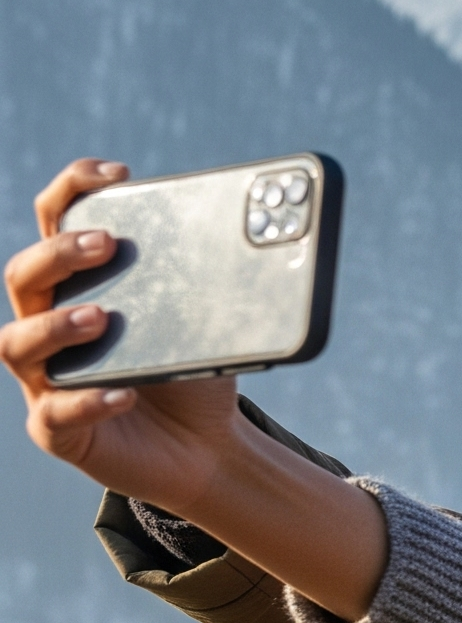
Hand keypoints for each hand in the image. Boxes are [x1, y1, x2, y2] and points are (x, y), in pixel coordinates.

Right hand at [1, 160, 244, 512]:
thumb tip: (274, 230)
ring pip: (18, 343)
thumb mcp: (208, 323)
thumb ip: (215, 281)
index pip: (56, 223)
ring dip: (56, 325)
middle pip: (24, 275)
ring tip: (101, 318)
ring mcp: (45, 379)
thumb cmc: (196, 377)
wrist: (207, 449)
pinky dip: (88, 401)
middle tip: (106, 243)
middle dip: (59, 253)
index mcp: (79, 287)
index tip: (116, 174)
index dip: (73, 189)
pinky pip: (56, 415)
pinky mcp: (57, 430)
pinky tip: (124, 393)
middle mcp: (48, 327)